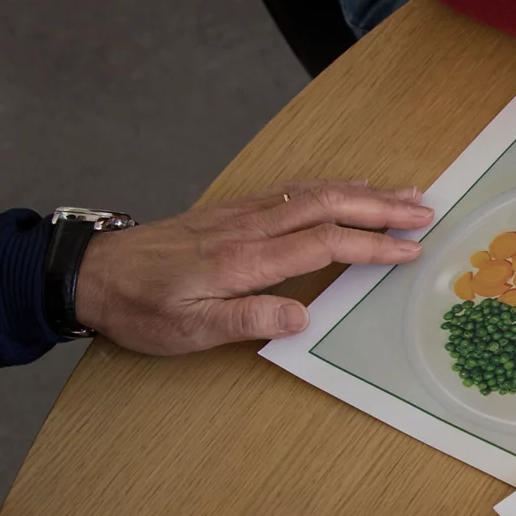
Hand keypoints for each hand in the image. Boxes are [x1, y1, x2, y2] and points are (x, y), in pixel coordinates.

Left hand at [76, 181, 430, 353]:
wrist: (88, 273)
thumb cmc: (138, 308)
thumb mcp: (186, 330)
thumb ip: (245, 321)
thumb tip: (303, 317)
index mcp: (244, 260)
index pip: (322, 244)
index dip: (371, 244)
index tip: (412, 249)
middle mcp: (248, 228)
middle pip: (326, 207)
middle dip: (381, 206)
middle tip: (427, 208)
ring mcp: (239, 214)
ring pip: (311, 193)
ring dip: (362, 191)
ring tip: (404, 193)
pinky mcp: (229, 211)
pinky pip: (290, 190)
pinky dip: (328, 186)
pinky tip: (345, 187)